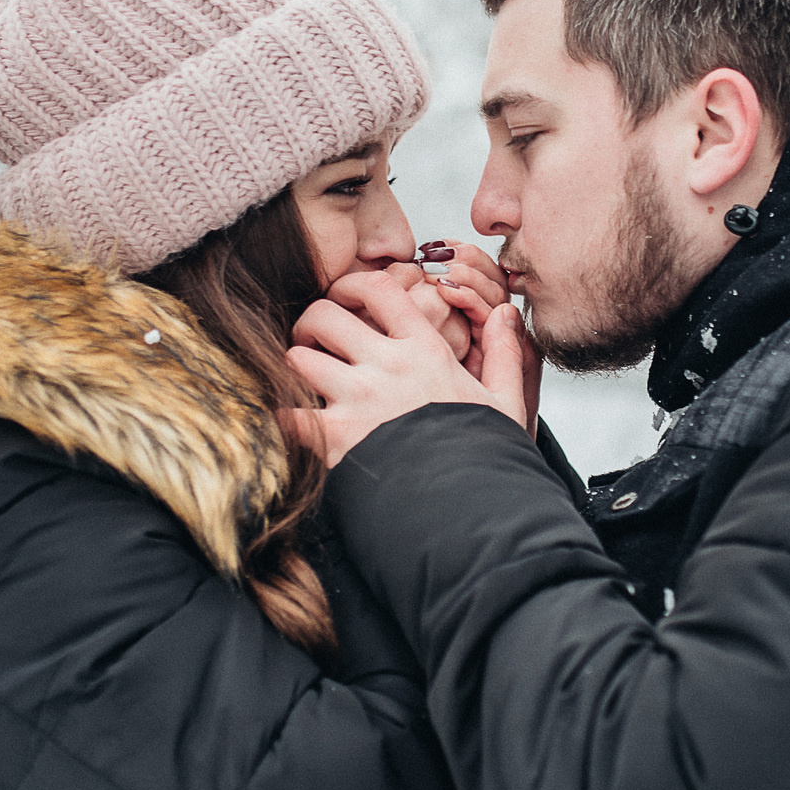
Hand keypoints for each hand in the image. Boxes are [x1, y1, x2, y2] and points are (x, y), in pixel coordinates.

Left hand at [288, 270, 533, 466]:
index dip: (352, 283)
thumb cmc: (486, 455)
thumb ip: (505, 354)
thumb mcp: (507, 402)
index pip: (379, 288)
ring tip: (303, 380)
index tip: (343, 295)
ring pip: (297, 357)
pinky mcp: (336, 437)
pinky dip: (282, 415)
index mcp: (424, 351)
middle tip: (314, 340)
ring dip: (294, 365)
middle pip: (323, 314)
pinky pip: (288, 413)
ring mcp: (357, 399)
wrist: (470, 506)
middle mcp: (386, 366)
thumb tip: (504, 315)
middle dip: (311, 323)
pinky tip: (290, 419)